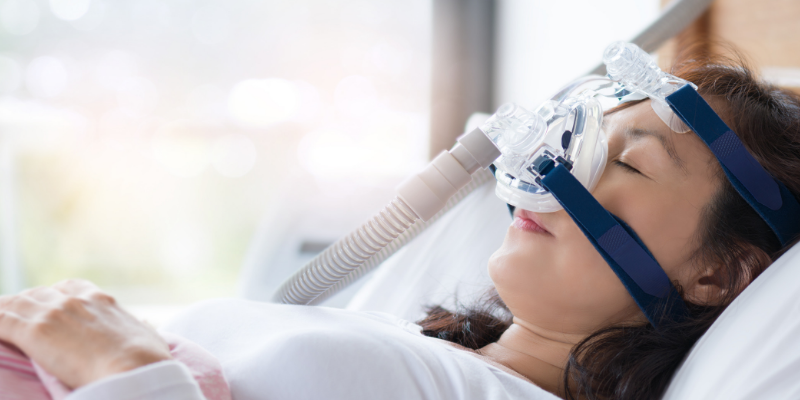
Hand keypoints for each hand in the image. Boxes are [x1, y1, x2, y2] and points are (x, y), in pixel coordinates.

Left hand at [0, 279, 171, 388]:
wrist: (134, 368)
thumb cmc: (147, 359)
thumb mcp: (148, 336)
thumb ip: (141, 327)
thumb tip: (144, 325)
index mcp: (101, 300)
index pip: (68, 287)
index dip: (54, 296)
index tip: (48, 308)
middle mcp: (75, 300)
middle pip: (37, 294)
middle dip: (25, 306)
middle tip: (16, 322)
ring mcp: (54, 313)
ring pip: (14, 305)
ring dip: (5, 314)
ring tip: (0, 323)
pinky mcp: (36, 331)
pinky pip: (1, 320)